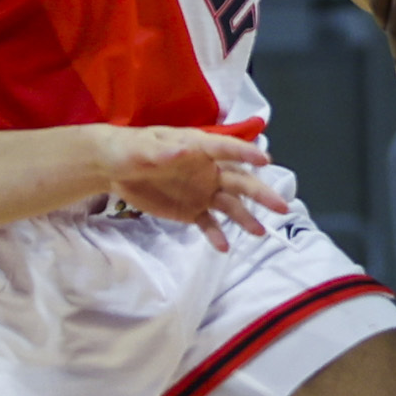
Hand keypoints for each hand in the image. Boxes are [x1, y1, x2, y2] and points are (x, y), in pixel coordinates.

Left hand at [97, 128, 287, 249]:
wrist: (114, 169)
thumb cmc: (129, 150)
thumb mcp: (142, 149)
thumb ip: (163, 152)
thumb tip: (182, 151)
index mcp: (198, 148)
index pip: (226, 149)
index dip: (245, 154)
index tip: (266, 161)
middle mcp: (208, 170)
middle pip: (239, 181)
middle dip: (261, 194)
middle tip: (281, 207)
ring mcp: (201, 191)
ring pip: (230, 205)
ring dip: (245, 217)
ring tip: (260, 233)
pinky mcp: (191, 210)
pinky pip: (209, 223)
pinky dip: (217, 234)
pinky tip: (224, 247)